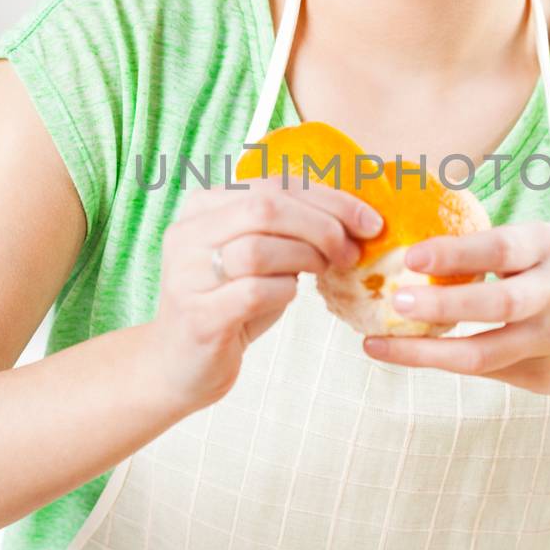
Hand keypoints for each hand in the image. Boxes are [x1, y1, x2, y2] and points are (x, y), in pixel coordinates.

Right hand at [147, 178, 381, 413]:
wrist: (181, 366)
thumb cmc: (231, 304)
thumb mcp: (260, 256)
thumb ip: (290, 228)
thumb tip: (354, 215)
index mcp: (203, 207)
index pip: (272, 184)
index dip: (328, 198)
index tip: (368, 220)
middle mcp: (187, 235)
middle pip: (265, 208)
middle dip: (322, 226)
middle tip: (351, 251)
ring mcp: (187, 275)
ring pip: (259, 248)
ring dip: (306, 258)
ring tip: (324, 271)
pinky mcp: (199, 316)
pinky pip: (254, 292)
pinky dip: (285, 292)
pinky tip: (290, 295)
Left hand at [362, 220, 549, 395]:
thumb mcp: (544, 248)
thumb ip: (493, 251)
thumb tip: (412, 249)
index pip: (501, 248)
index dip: (456, 252)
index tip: (411, 256)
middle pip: (498, 304)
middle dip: (443, 305)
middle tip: (393, 301)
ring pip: (486, 352)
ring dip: (428, 352)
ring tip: (378, 345)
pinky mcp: (546, 376)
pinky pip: (487, 370)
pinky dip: (444, 363)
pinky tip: (407, 355)